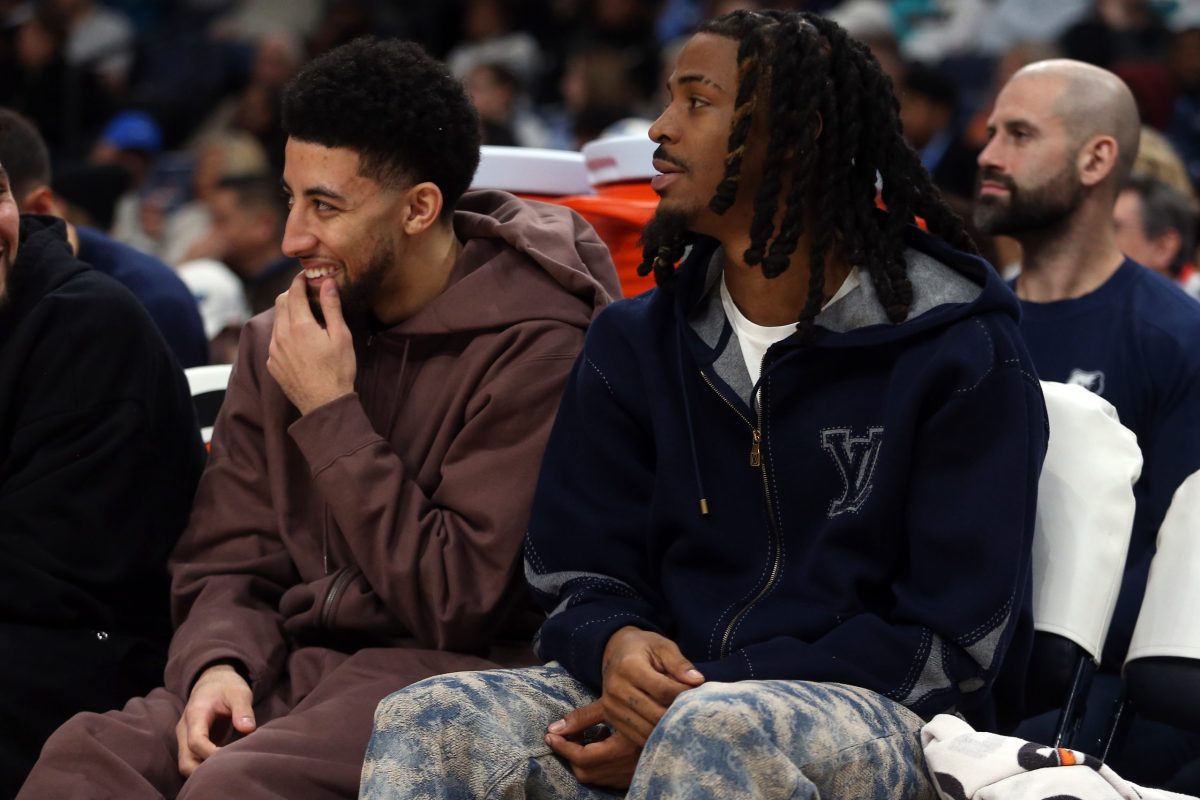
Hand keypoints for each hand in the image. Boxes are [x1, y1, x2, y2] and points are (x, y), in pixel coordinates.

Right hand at [175, 663, 255, 775]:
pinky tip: (225, 767)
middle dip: (204, 772)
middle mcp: (185, 729)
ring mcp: (186, 738)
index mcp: (195, 715)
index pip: (196, 742)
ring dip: (204, 772)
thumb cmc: (226, 686)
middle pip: (186, 762)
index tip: (232, 757)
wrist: (213, 681)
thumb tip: (249, 729)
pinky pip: (194, 762)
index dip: (211, 754)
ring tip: (228, 770)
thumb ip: (243, 709)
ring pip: (187, 765)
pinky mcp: (192, 744)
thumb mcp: (238, 692)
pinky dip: (205, 768)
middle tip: (229, 771)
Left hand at [267, 273, 355, 414]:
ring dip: (289, 313)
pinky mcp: (272, 363)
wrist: (324, 405)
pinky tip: (301, 342)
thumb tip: (327, 283)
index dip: (300, 280)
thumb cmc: (338, 371)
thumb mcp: (341, 336)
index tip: (307, 276)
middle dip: (293, 294)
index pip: (294, 292)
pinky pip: (275, 340)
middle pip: (281, 302)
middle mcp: (281, 336)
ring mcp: (274, 351)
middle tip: (308, 294)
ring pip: (277, 321)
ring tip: (306, 319)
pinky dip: (285, 333)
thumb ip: (331, 307)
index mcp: (299, 326)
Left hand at [545, 700, 640, 788]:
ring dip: (582, 759)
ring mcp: (633, 773)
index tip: (550, 735)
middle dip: (569, 755)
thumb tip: (554, 728)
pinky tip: (602, 742)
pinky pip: (607, 777)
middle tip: (562, 736)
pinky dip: (596, 763)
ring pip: (594, 777)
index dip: (563, 747)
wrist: (682, 717)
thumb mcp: (615, 705)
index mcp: (624, 748)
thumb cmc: (646, 701)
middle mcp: (629, 766)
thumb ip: (584, 717)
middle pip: (585, 773)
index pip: (583, 758)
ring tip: (583, 737)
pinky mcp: (636, 775)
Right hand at [601, 626, 703, 745]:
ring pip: (647, 730)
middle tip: (693, 712)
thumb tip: (697, 681)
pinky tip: (667, 728)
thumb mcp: (662, 646)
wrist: (615, 653)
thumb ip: (679, 663)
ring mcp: (611, 707)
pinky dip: (655, 736)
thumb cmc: (643, 648)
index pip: (663, 690)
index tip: (697, 693)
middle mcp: (616, 689)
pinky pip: (638, 737)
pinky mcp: (611, 719)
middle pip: (655, 714)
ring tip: (682, 720)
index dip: (684, 695)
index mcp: (629, 667)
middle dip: (678, 715)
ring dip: (668, 729)